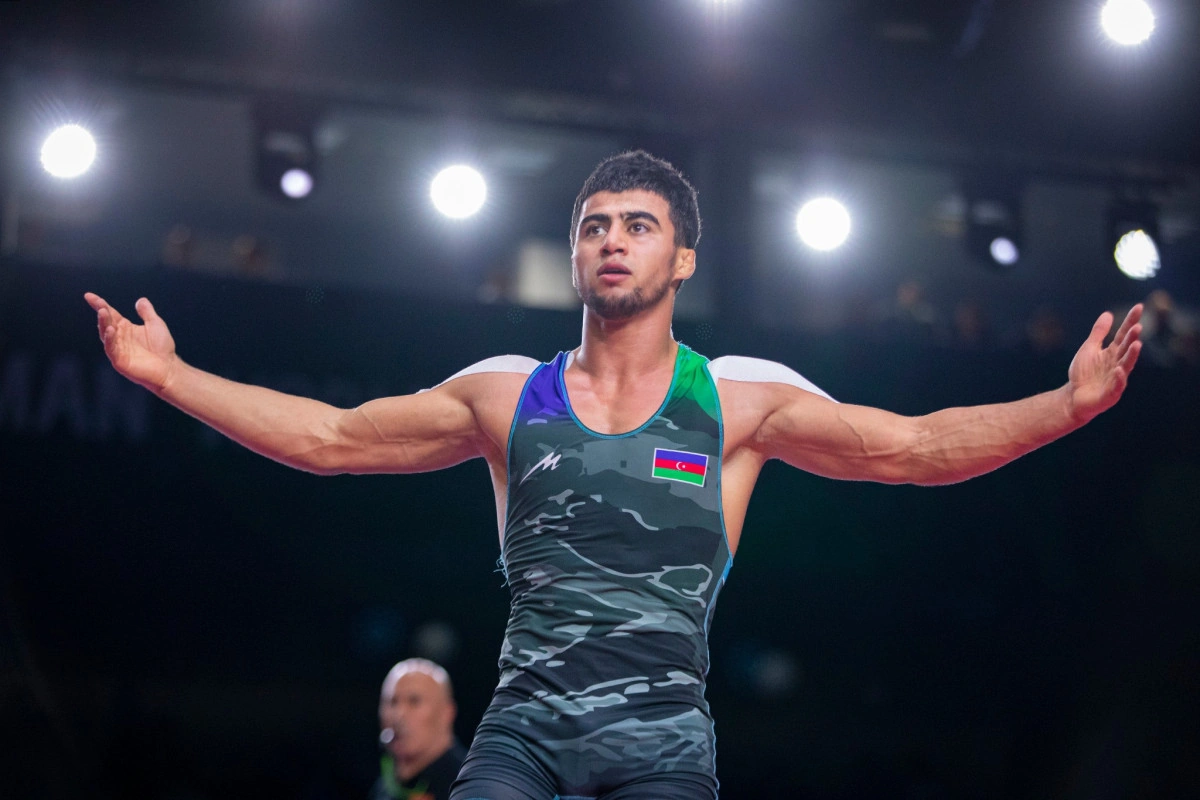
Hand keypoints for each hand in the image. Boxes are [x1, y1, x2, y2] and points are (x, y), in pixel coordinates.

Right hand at [84, 293, 178, 392]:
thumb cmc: (163, 348)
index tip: (89, 295)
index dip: (100, 304)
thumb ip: (147, 313)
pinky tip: (110, 330)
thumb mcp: (155, 324)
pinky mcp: (120, 361)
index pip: (110, 314)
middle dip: (102, 312)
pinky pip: (111, 349)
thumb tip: (140, 300)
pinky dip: (109, 340)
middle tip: (98, 304)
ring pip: (106, 334)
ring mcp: (118, 349)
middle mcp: (119, 338)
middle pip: (106, 322)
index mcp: (125, 328)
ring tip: (102, 312)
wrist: (169, 368)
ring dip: (103, 323)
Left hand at [1067, 304, 1142, 423]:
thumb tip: (1108, 313)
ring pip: (1126, 366)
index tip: (1139, 306)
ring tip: (1137, 344)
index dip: (1130, 321)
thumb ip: (1098, 333)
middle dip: (1132, 338)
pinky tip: (1119, 370)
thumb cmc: (1083, 373)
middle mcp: (1117, 364)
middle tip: (1138, 326)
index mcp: (1112, 353)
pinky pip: (1116, 386)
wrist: (1073, 397)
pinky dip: (1118, 378)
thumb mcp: (1089, 349)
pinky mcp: (1110, 394)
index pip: (1123, 335)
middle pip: (1126, 349)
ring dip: (1132, 356)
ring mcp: (1115, 379)